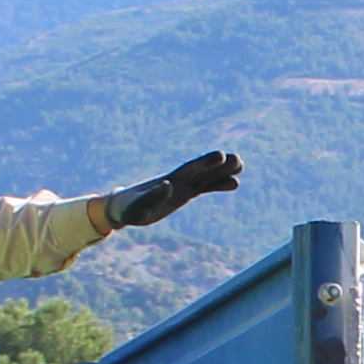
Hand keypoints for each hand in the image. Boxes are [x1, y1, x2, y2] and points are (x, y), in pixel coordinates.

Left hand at [110, 147, 245, 228]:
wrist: (122, 207)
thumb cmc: (128, 207)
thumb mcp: (137, 206)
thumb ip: (152, 196)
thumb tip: (168, 185)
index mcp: (168, 181)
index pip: (189, 169)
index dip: (204, 162)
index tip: (220, 155)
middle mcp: (177, 180)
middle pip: (201, 170)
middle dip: (218, 165)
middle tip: (237, 159)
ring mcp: (182, 186)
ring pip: (206, 177)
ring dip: (222, 171)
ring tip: (241, 165)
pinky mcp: (183, 194)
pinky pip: (205, 187)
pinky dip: (219, 184)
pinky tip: (234, 183)